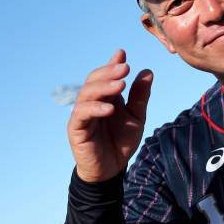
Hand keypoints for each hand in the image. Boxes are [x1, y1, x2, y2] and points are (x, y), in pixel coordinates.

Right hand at [67, 49, 152, 182]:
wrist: (111, 169)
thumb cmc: (121, 142)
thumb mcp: (136, 118)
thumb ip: (139, 96)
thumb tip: (147, 71)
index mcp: (105, 97)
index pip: (105, 76)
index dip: (111, 64)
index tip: (122, 54)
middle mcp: (91, 102)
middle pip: (94, 80)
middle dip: (109, 72)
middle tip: (125, 68)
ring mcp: (82, 114)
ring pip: (86, 93)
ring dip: (103, 87)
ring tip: (120, 84)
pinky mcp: (76, 128)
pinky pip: (82, 113)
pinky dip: (95, 108)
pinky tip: (110, 108)